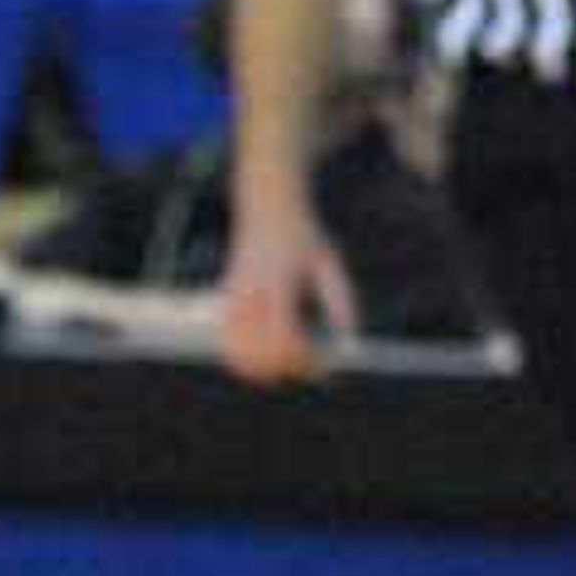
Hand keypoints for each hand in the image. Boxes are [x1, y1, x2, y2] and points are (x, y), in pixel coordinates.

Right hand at [219, 202, 356, 383]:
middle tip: (309, 365)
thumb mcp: (328, 262)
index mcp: (279, 280)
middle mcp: (252, 292)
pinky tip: (265, 357)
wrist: (269, 208)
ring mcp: (234, 298)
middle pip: (261, 353)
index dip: (305, 357)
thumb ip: (341, 301)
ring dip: (263, 368)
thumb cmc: (303, 237)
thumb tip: (349, 343)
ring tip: (289, 362)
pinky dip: (243, 359)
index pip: (286, 336)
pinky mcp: (225, 302)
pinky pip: (227, 344)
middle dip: (287, 367)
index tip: (325, 362)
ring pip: (239, 353)